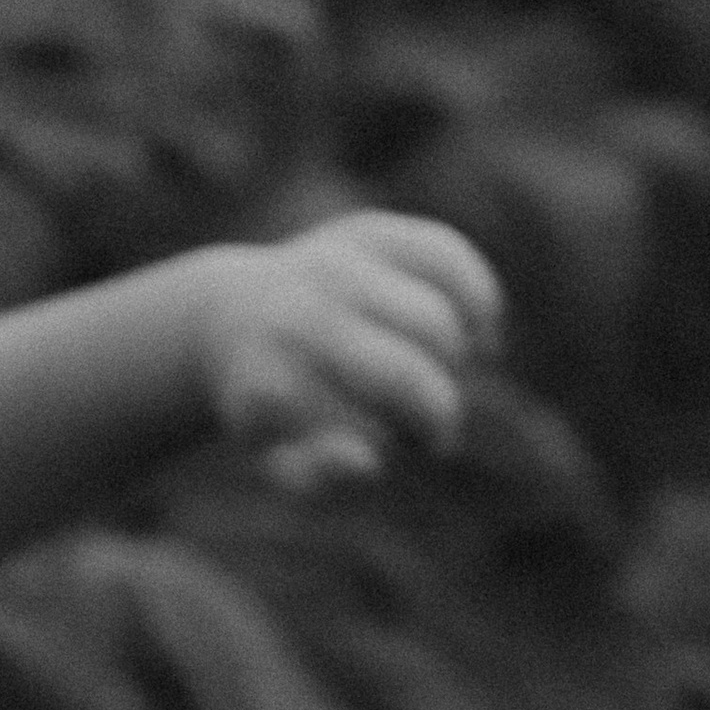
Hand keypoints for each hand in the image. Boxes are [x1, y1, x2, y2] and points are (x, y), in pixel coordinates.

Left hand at [193, 212, 502, 484]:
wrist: (231, 314)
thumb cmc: (270, 403)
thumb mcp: (273, 455)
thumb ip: (314, 477)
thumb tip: (369, 463)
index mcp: (273, 382)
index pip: (368, 433)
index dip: (393, 449)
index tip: (388, 451)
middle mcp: (300, 319)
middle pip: (409, 378)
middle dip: (438, 416)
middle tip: (432, 432)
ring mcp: (334, 268)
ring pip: (437, 324)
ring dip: (458, 365)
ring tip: (444, 379)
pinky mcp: (367, 231)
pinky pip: (449, 258)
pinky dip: (478, 300)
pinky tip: (477, 335)